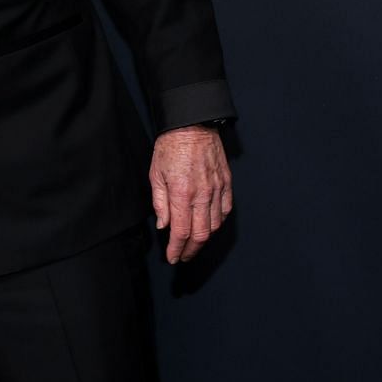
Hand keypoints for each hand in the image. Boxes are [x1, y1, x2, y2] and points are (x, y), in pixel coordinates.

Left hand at [149, 125, 231, 262]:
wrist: (192, 125)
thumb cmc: (169, 147)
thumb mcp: (155, 174)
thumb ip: (160, 202)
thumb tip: (164, 225)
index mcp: (182, 193)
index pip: (181, 231)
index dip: (176, 249)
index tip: (173, 257)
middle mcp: (202, 195)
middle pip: (200, 234)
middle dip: (191, 250)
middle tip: (183, 256)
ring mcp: (217, 189)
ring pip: (214, 225)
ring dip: (204, 239)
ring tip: (193, 244)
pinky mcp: (226, 183)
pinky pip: (225, 210)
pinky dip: (217, 222)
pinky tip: (209, 225)